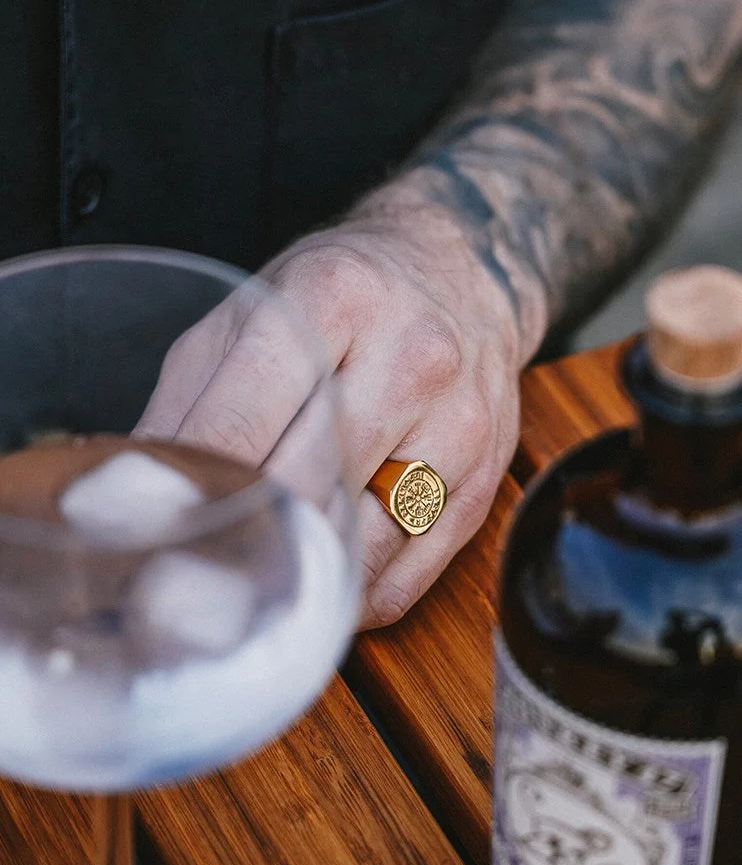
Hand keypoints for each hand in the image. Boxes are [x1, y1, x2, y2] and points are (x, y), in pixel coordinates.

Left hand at [136, 207, 525, 626]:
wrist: (462, 271)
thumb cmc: (343, 296)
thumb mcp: (249, 314)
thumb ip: (188, 401)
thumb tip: (134, 494)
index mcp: (332, 299)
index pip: (242, 424)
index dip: (193, 490)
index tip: (156, 534)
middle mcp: (408, 357)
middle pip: (304, 488)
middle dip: (243, 536)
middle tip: (197, 574)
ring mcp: (458, 423)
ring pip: (360, 544)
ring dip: (302, 575)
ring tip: (261, 583)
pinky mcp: (484, 479)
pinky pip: (407, 576)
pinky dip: (351, 594)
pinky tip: (322, 580)